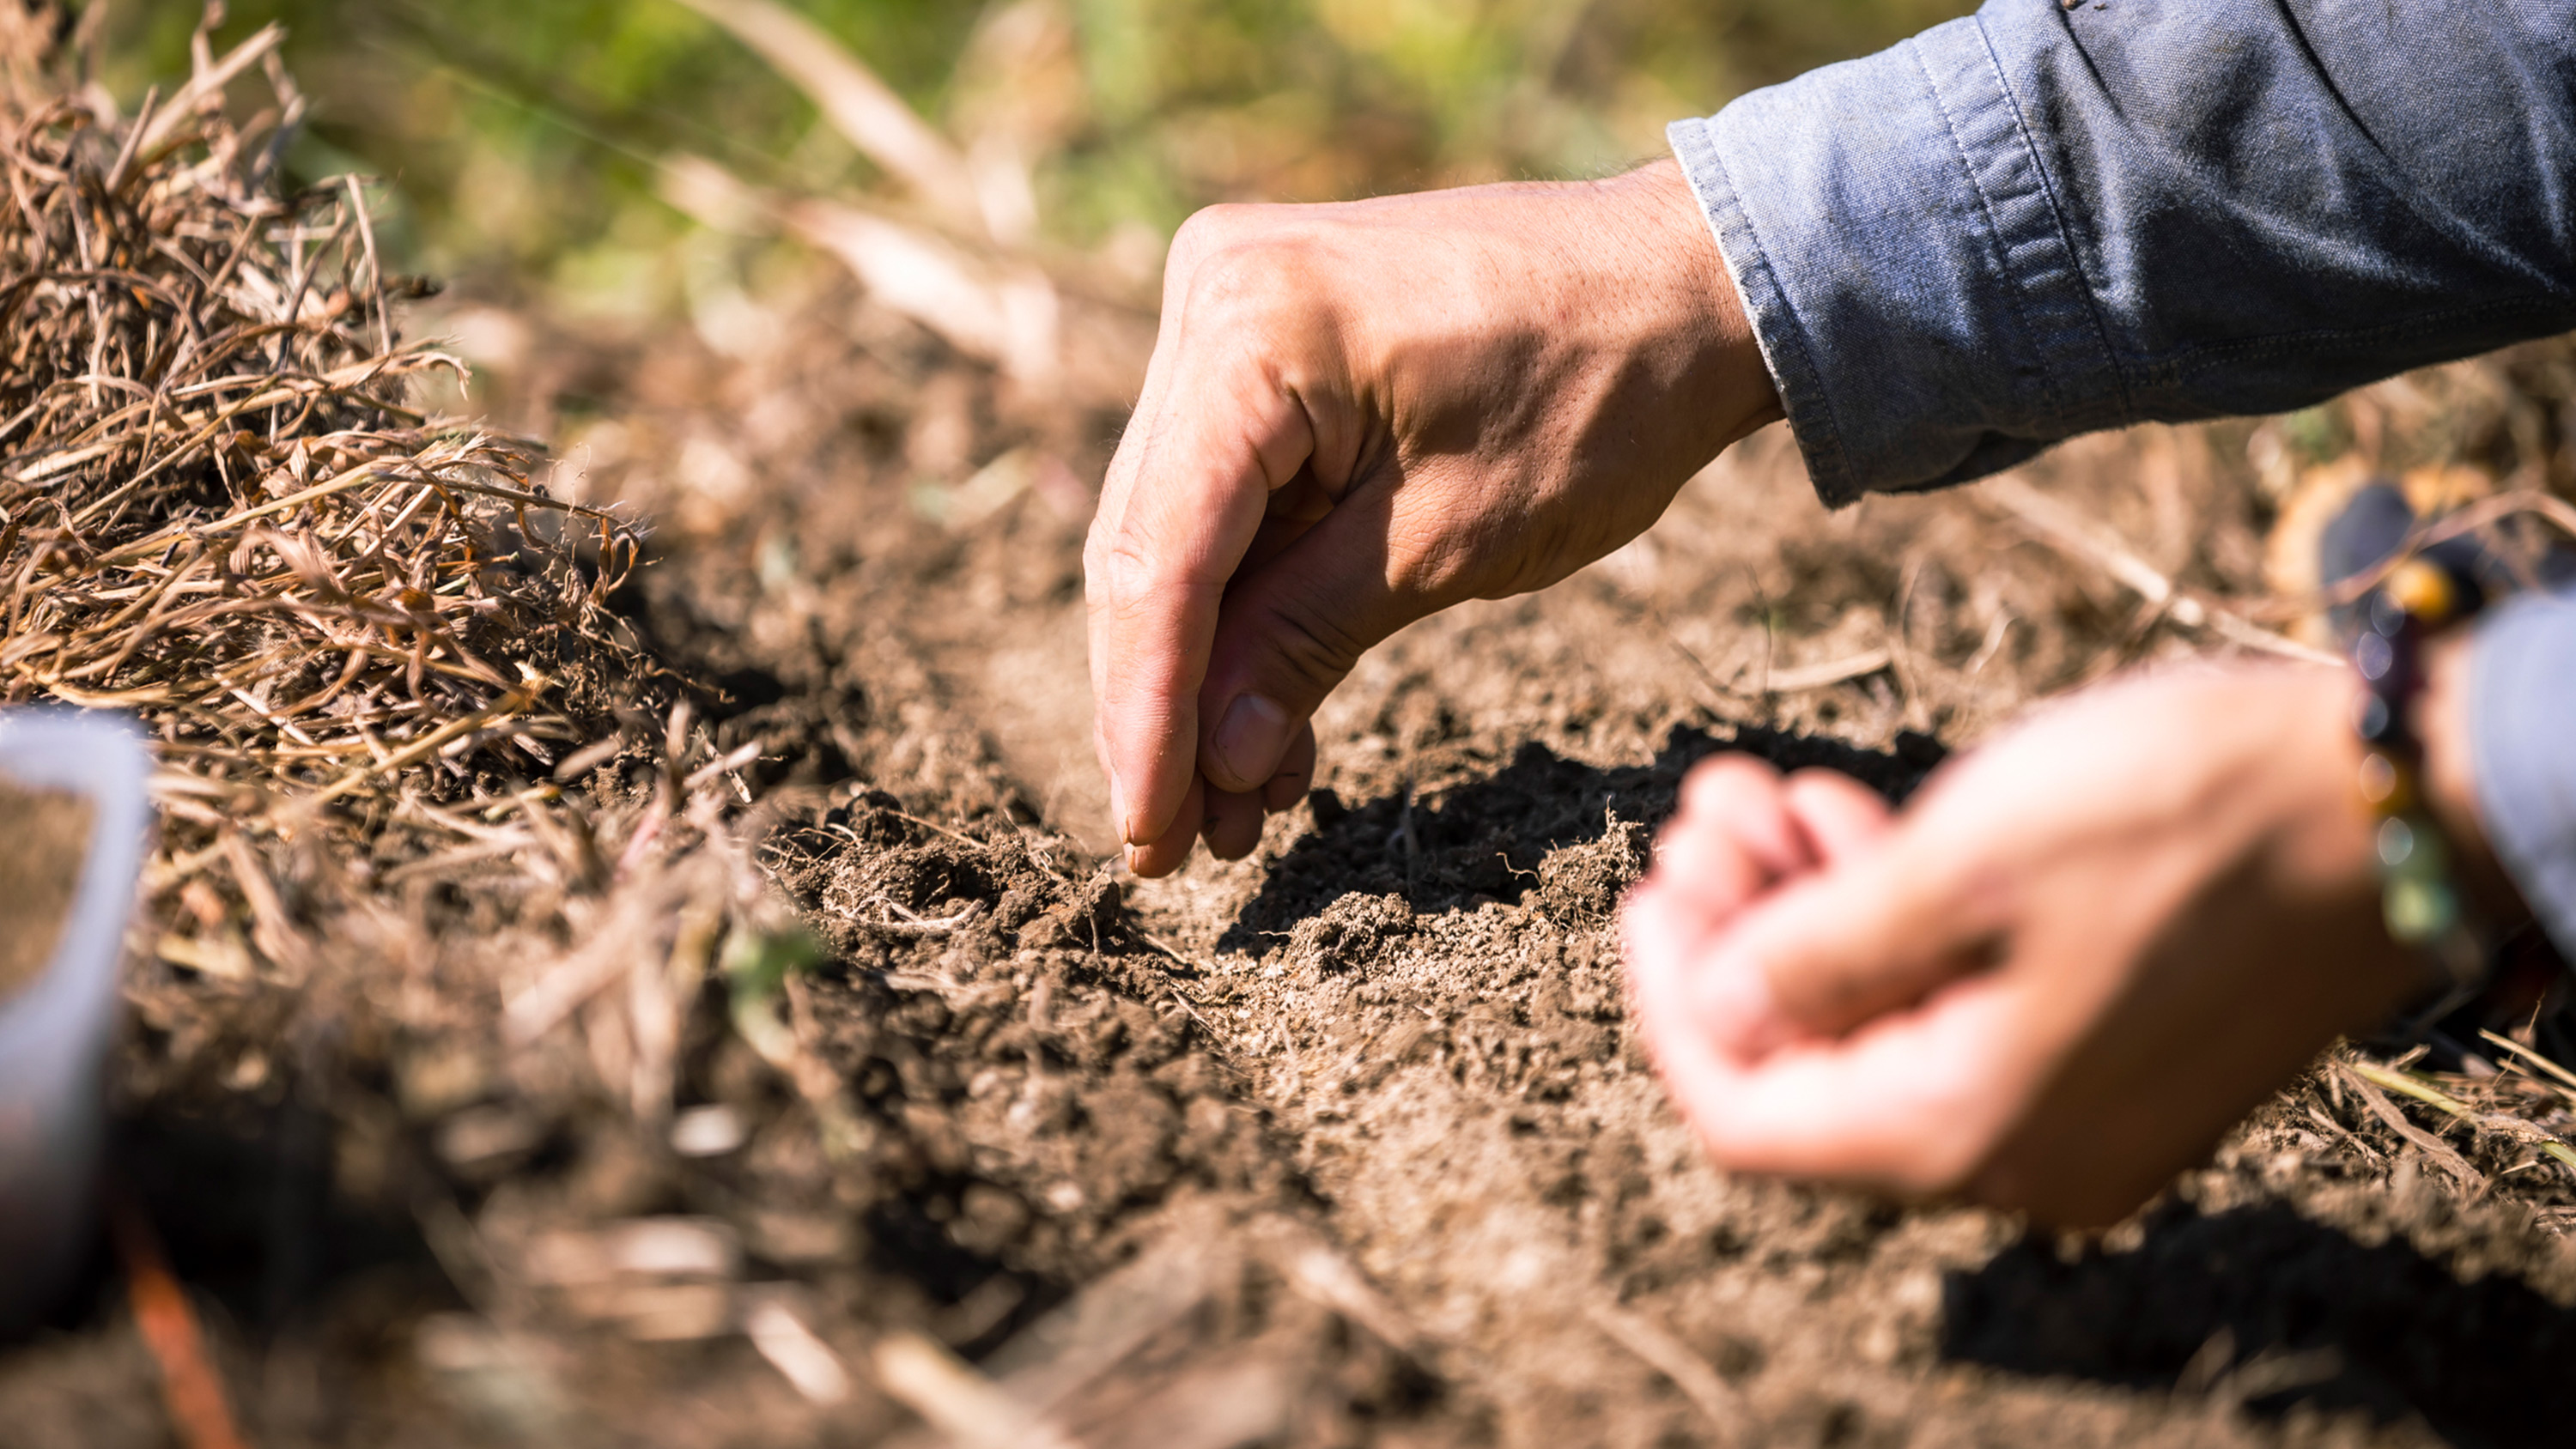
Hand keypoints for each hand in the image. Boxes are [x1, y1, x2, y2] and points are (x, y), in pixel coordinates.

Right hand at [1086, 160, 1780, 874]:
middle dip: (1165, 709)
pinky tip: (1267, 728)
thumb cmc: (1600, 395)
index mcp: (1250, 327)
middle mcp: (1211, 296)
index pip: (1162, 555)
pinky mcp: (1263, 345)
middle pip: (1149, 548)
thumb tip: (1212, 765)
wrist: (1689, 283)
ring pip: (1177, 536)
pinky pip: (1228, 501)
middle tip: (1176, 849)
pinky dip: (1249, 610)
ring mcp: (1229, 312)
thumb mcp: (1449, 542)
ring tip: (1236, 815)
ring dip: (1205, 677)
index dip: (1148, 711)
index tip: (1147, 833)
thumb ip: (1305, 641)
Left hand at [1621, 656, 2496, 1226]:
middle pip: (1811, 1061)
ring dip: (1804, 901)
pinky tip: (1843, 810)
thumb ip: (1817, 954)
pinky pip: (1959, 995)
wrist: (2388, 790)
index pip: (1749, 1116)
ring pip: (1881, 1014)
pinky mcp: (2110, 1039)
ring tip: (1755, 786)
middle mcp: (2014, 1149)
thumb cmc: (2176, 815)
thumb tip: (1719, 1008)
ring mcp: (2070, 1101)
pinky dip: (1892, 908)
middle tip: (1705, 808)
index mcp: (1965, 1129)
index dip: (1670, 1005)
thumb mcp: (1960, 866)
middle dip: (1737, 929)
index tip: (1644, 893)